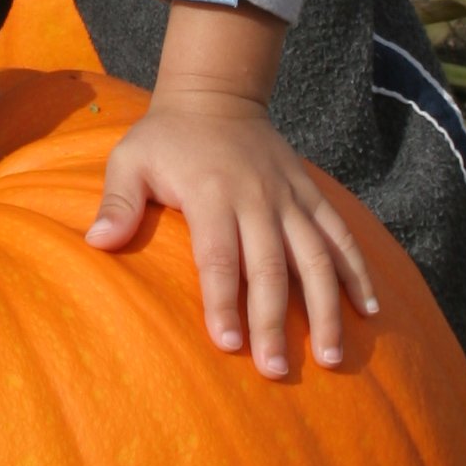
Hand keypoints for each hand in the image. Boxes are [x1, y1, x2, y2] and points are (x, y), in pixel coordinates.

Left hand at [84, 92, 380, 377]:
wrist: (217, 94)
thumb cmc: (165, 138)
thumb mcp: (130, 159)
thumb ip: (117, 202)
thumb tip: (97, 242)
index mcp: (212, 193)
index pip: (219, 256)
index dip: (224, 301)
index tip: (228, 343)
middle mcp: (257, 198)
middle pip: (270, 268)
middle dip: (275, 322)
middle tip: (275, 370)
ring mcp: (290, 198)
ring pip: (316, 257)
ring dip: (326, 308)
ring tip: (331, 357)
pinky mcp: (311, 195)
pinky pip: (340, 235)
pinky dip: (357, 272)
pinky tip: (368, 311)